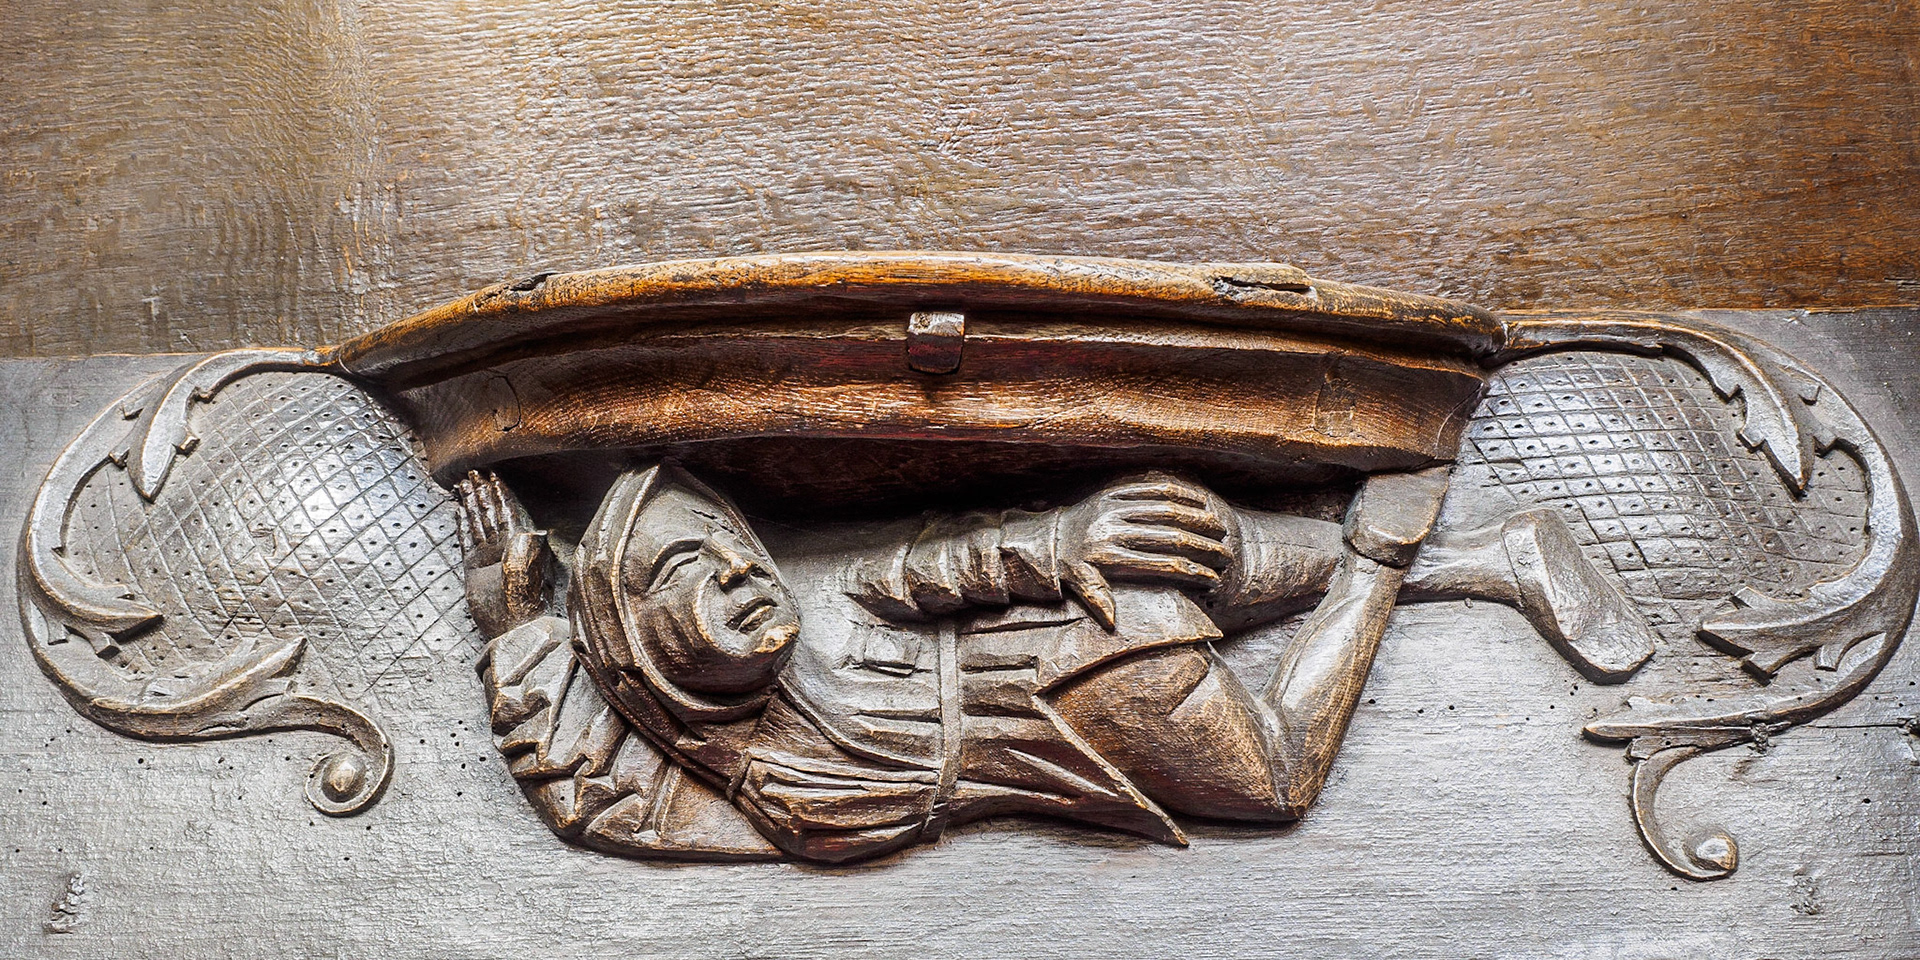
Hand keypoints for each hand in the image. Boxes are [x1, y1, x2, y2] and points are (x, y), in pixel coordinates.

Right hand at [457, 470, 551, 636]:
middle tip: (472, 472)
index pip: (507, 512)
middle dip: (482, 492)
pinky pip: (466, 540)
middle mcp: (501, 547)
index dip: (501, 494)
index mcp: (517, 544)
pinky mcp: (472, 568)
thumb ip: (532, 553)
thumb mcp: (533, 575)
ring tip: (463, 485)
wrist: (512, 629)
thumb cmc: (526, 604)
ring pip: (477, 522)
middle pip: (489, 512)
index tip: (493, 476)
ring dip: (471, 503)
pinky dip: (462, 525)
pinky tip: (459, 511)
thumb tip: (537, 531)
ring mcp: (486, 556)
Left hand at [1058, 473, 1236, 628]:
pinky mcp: (1114, 489)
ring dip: (1197, 517)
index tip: (1214, 579)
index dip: (1192, 572)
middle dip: (1203, 546)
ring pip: (1165, 509)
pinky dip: (1178, 492)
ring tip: (1219, 528)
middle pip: (1170, 537)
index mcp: (1110, 556)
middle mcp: (1115, 529)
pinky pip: (1151, 486)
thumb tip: (1113, 624)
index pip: (1163, 565)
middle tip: (1226, 553)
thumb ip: (1099, 601)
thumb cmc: (1072, 565)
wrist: (1049, 535)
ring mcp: (1115, 506)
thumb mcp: (1081, 585)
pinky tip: (1199, 500)